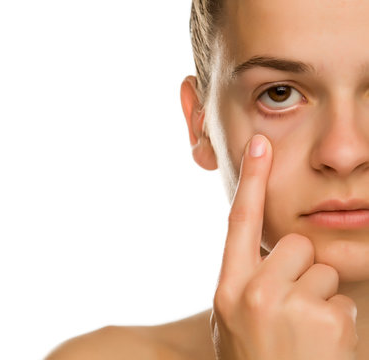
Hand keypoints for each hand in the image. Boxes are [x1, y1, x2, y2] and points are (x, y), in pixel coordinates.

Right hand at [210, 134, 357, 359]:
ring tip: (305, 337)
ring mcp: (290, 306)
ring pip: (324, 272)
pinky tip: (321, 348)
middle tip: (293, 311)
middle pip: (296, 246)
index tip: (259, 144)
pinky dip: (338, 323)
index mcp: (228, 288)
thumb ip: (245, 282)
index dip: (249, 180)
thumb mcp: (233, 321)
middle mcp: (253, 291)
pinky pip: (343, 301)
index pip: (238, 222)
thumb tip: (268, 253)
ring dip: (322, 299)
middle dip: (303, 271)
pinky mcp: (327, 320)